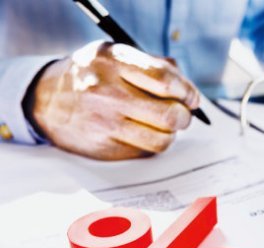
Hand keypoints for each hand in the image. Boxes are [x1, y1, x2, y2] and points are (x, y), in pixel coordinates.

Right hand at [30, 41, 199, 159]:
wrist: (46, 100)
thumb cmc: (92, 75)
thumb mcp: (115, 55)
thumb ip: (153, 64)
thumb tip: (187, 87)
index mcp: (113, 62)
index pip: (165, 80)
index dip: (187, 91)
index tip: (192, 98)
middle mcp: (107, 92)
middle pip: (169, 115)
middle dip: (184, 117)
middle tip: (181, 114)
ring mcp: (104, 122)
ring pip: (162, 140)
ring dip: (170, 134)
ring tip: (162, 126)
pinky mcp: (104, 147)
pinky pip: (145, 152)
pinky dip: (150, 144)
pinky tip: (140, 133)